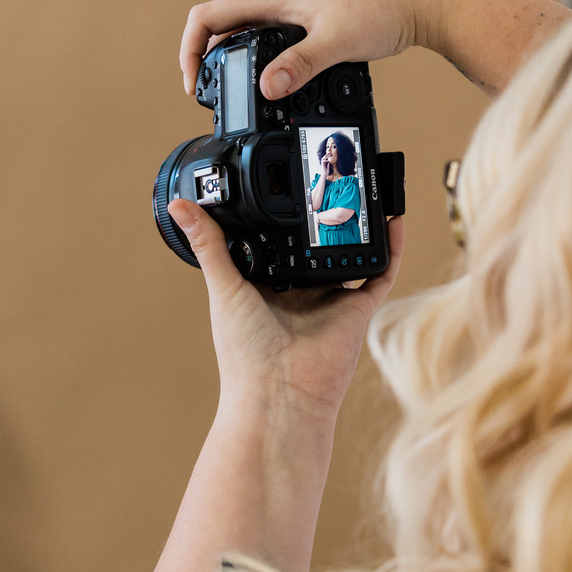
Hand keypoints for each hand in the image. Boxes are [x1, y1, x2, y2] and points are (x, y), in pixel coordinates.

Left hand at [168, 199, 404, 418]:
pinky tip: (392, 219)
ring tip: (362, 189)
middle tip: (330, 179)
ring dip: (360, 227)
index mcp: (269, 288)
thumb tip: (179, 206)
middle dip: (326, 219)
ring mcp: (332, 301)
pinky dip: (390, 248)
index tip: (285, 186)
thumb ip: (209, 244)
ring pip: (351, 255)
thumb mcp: (224, 287)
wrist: (278, 393)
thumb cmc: (244, 353)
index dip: (284, 218)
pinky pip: (380, 274)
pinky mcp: (358, 310)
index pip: (280, 245)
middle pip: (318, 248)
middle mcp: (302, 293)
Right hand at [179, 0, 571, 102]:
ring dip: (230, 63)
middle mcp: (277, 1)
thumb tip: (266, 88)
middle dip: (205, 61)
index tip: (194, 86)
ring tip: (231, 96)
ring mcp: (291, 12)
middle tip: (209, 99)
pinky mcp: (307, 25)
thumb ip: (299, 65)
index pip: (208, 16)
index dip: (190, 51)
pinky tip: (269, 88)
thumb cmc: (380, 11)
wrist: (416, 3)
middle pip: (220, 27)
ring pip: (244, 35)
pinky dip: (257, 64)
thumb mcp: (337, 42)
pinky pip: (267, 43)